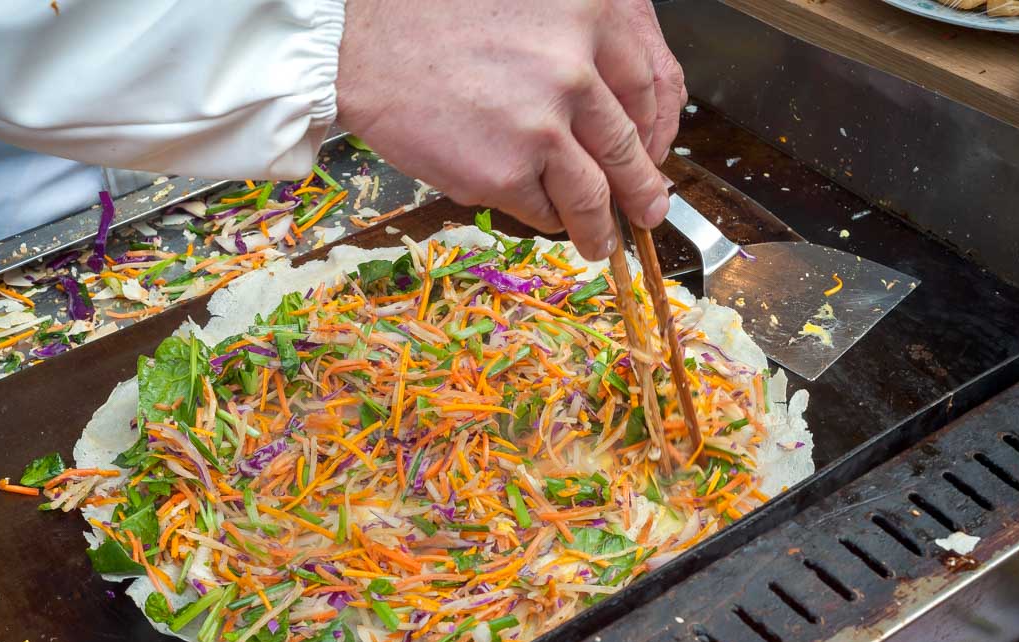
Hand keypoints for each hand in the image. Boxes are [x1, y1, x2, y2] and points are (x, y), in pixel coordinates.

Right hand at [335, 0, 686, 259]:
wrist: (359, 46)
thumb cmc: (435, 20)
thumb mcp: (531, 5)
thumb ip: (580, 44)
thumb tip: (623, 116)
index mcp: (593, 12)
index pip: (653, 86)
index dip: (659, 132)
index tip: (655, 152)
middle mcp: (577, 67)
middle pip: (629, 148)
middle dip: (642, 190)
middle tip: (649, 210)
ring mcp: (542, 124)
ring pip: (593, 193)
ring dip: (601, 227)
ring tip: (601, 241)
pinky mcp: (505, 172)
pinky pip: (544, 210)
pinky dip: (549, 220)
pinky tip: (546, 220)